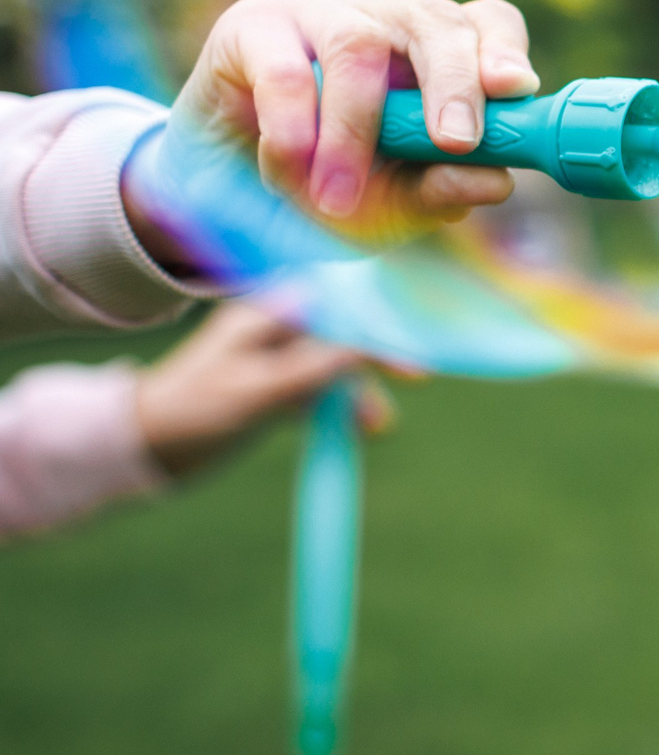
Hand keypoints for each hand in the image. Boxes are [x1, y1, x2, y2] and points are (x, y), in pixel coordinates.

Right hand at [125, 0, 539, 268]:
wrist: (219, 201)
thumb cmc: (321, 193)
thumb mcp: (388, 209)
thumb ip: (437, 194)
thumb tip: (496, 183)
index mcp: (431, 52)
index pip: (485, 21)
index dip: (503, 48)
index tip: (516, 89)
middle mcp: (383, 19)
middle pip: (434, 22)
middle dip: (453, 84)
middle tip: (456, 143)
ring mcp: (318, 13)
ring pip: (358, 44)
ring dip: (355, 130)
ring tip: (338, 197)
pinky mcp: (252, 25)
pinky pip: (284, 68)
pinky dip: (293, 128)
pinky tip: (288, 169)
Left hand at [134, 303, 392, 477]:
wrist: (147, 448)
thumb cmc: (193, 412)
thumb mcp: (256, 392)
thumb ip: (309, 369)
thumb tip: (363, 349)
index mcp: (265, 313)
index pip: (336, 306)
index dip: (376, 324)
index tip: (410, 352)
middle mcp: (275, 329)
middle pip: (342, 334)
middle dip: (374, 362)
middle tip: (414, 380)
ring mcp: (277, 359)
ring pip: (335, 367)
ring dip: (358, 393)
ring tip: (375, 427)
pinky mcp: (277, 389)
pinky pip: (321, 391)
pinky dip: (340, 408)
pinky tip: (358, 430)